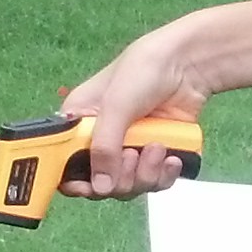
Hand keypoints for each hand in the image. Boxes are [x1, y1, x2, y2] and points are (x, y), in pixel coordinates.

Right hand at [58, 28, 214, 201]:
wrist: (188, 64)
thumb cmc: (143, 70)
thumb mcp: (115, 106)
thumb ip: (104, 148)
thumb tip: (101, 188)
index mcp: (77, 124)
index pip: (63, 165)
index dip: (74, 181)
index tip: (89, 187)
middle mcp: (100, 141)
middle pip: (99, 184)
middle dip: (120, 177)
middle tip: (133, 155)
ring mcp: (128, 150)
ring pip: (128, 187)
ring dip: (145, 173)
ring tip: (158, 147)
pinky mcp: (153, 155)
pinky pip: (153, 183)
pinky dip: (163, 175)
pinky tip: (172, 157)